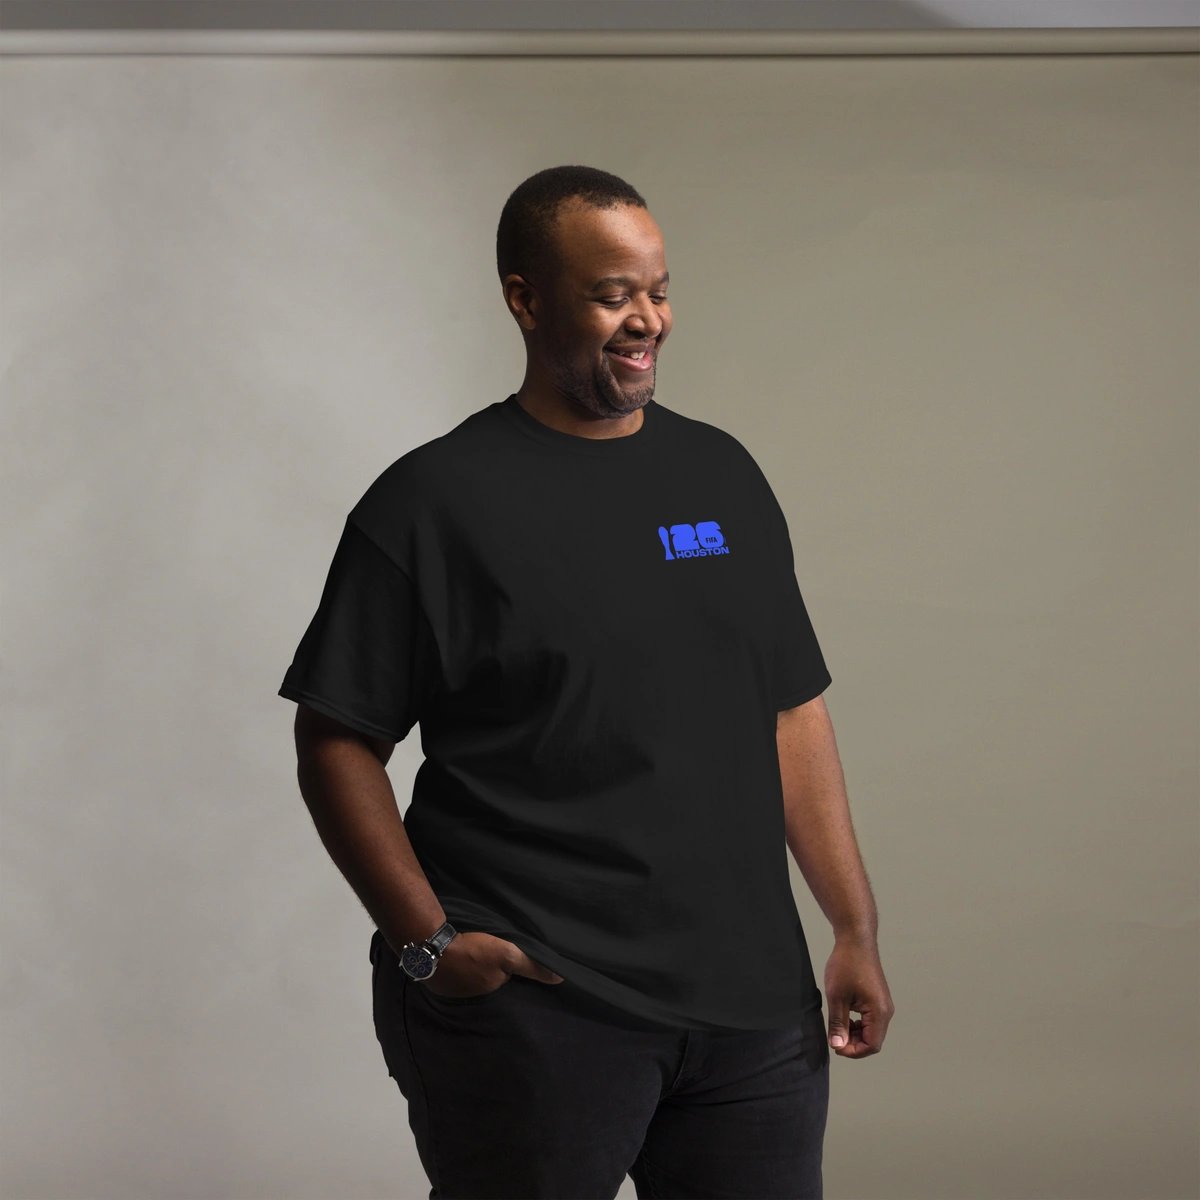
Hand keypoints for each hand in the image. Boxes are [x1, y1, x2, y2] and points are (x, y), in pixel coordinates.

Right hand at [420, 931, 564, 998]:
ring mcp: (454, 991)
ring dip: (474, 970)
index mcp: (491, 992)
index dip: (512, 975)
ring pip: (472, 980)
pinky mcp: (440, 981)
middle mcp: (473, 998)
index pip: (508, 986)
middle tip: (494, 957)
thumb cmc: (473, 952)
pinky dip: (459, 967)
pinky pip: (456, 975)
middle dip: (493, 974)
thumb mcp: (507, 955)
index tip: (514, 965)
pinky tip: (460, 957)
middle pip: (490, 984)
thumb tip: (560, 979)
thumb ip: (532, 966)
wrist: (431, 947)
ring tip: (478, 956)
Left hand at [823, 935, 893, 1057]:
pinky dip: (857, 1024)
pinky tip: (844, 1015)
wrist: (855, 940)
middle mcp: (886, 1011)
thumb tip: (837, 1045)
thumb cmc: (846, 965)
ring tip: (837, 1025)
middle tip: (833, 1036)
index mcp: (879, 1013)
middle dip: (853, 1043)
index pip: (871, 1045)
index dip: (853, 1051)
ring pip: (871, 1031)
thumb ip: (837, 1023)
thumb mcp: (836, 996)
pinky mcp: (878, 999)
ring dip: (854, 1034)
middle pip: (872, 1040)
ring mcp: (883, 1005)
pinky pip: (870, 1020)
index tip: (835, 1045)